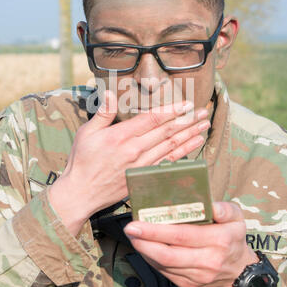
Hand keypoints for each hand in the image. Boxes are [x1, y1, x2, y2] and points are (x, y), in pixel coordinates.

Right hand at [48, 90, 210, 235]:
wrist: (81, 193)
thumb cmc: (81, 161)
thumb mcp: (86, 133)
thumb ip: (103, 113)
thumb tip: (112, 93)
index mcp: (121, 135)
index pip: (152, 119)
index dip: (172, 110)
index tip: (187, 104)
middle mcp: (135, 149)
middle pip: (167, 131)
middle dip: (188, 120)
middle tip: (204, 112)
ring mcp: (141, 164)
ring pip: (172, 146)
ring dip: (190, 135)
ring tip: (204, 126)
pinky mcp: (144, 176)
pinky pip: (168, 162)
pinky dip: (183, 153)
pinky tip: (194, 145)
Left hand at [124, 201, 257, 286]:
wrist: (239, 271)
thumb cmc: (233, 237)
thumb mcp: (237, 217)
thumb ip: (225, 209)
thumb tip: (211, 205)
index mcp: (218, 240)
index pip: (182, 236)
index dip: (157, 231)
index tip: (138, 223)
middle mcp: (207, 261)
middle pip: (168, 253)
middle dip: (144, 241)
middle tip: (130, 229)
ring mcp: (197, 276)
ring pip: (164, 265)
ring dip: (144, 250)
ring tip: (134, 236)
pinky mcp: (189, 285)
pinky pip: (165, 273)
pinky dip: (151, 260)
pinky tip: (145, 248)